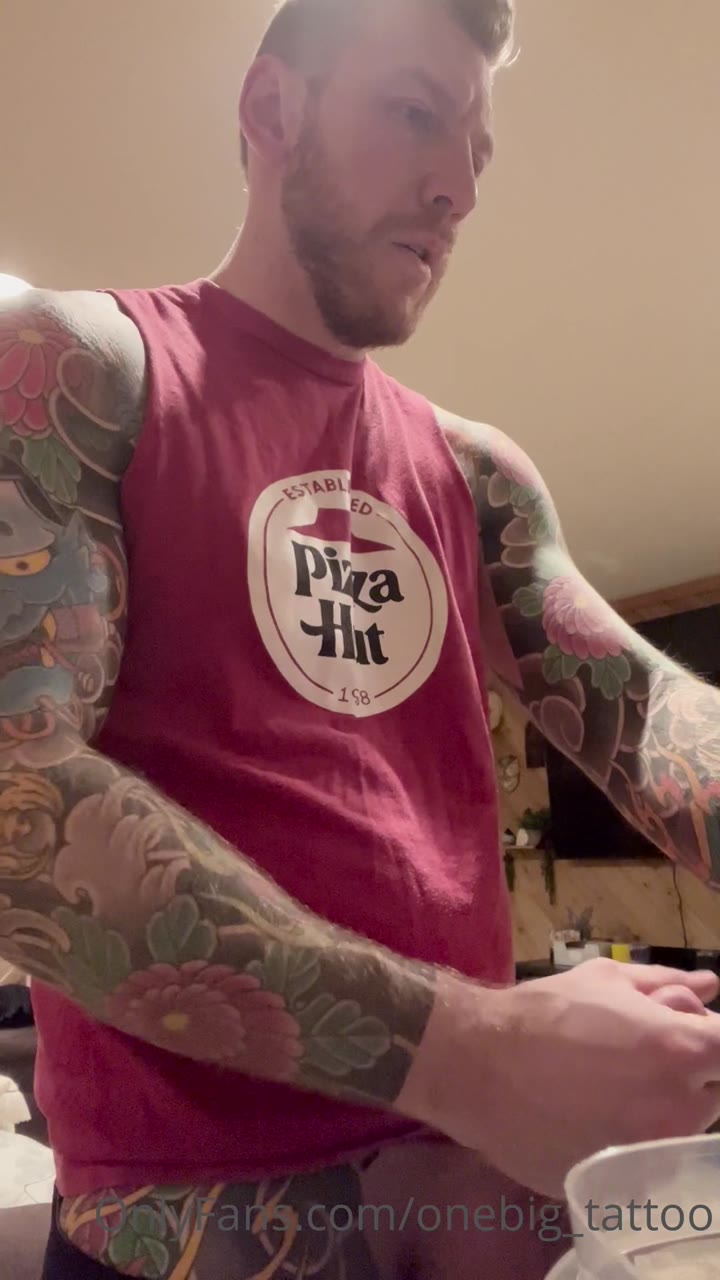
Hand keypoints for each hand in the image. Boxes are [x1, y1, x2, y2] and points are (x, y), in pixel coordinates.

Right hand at [401, 959, 719, 1198]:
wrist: (479, 1067)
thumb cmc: (544, 1012)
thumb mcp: (605, 979)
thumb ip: (665, 984)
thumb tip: (709, 985)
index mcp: (681, 1050)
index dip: (711, 1040)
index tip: (687, 1036)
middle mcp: (679, 1107)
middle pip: (712, 1091)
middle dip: (688, 1070)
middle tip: (636, 1052)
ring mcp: (651, 1151)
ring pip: (682, 1128)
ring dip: (662, 1104)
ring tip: (607, 1083)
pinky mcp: (623, 1181)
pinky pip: (644, 1158)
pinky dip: (629, 1137)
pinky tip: (589, 1114)